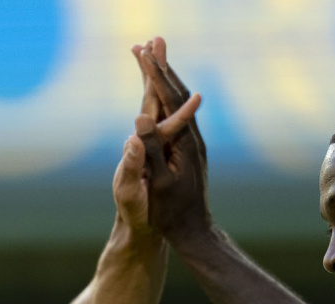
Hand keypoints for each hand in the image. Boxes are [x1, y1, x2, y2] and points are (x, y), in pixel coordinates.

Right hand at [127, 37, 210, 240]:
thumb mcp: (157, 182)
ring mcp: (194, 144)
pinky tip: (166, 96)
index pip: (169, 99)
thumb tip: (140, 117)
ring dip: (168, 79)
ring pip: (181, 103)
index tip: (145, 51)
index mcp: (184, 142)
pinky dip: (170, 97)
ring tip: (157, 58)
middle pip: (178, 93)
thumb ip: (150, 149)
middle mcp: (193, 138)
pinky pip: (179, 115)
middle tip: (153, 40)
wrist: (194, 232)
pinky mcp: (190, 151)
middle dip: (163, 66)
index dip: (156, 74)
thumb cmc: (171, 212)